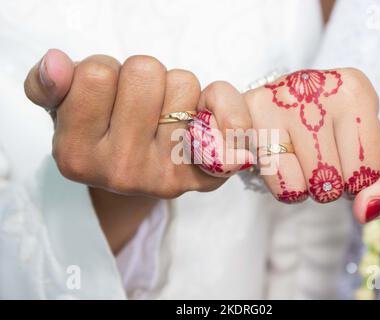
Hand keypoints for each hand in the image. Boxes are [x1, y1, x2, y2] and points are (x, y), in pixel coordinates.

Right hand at [23, 49, 250, 251]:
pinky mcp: (204, 175)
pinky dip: (225, 108)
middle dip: (141, 77)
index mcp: (78, 154)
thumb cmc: (101, 133)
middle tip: (138, 101)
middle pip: (145, 74)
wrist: (134, 174)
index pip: (98, 73)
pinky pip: (229, 119)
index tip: (106, 94)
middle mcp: (121, 172)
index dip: (104, 71)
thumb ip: (48, 85)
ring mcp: (165, 176)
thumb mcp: (64, 110)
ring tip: (162, 113)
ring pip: (184, 84)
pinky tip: (207, 115)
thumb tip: (56, 64)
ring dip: (174, 88)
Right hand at [196, 69, 379, 223]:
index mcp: (354, 89)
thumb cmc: (330, 134)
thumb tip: (366, 209)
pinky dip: (260, 178)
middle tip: (313, 156)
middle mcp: (311, 85)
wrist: (275, 112)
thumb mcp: (374, 154)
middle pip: (332, 185)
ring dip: (296, 186)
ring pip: (297, 188)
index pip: (369, 174)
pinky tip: (257, 157)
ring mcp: (272, 99)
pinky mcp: (238, 118)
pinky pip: (255, 174)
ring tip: (290, 157)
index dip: (356, 178)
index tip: (342, 153)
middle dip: (325, 185)